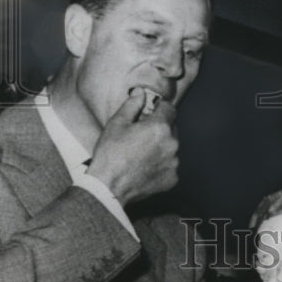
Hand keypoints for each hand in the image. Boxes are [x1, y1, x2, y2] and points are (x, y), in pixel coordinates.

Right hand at [86, 89, 178, 205]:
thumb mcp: (117, 124)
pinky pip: (170, 165)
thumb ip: (132, 105)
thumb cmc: (110, 155)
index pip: (169, 108)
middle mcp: (172, 143)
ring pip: (171, 147)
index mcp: (160, 127)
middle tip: (139, 136)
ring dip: (161, 146)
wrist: (107, 188)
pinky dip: (161, 164)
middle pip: (171, 128)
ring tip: (140, 154)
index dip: (158, 109)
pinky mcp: (172, 178)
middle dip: (159, 128)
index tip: (148, 114)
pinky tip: (144, 167)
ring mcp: (174, 162)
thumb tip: (141, 93)